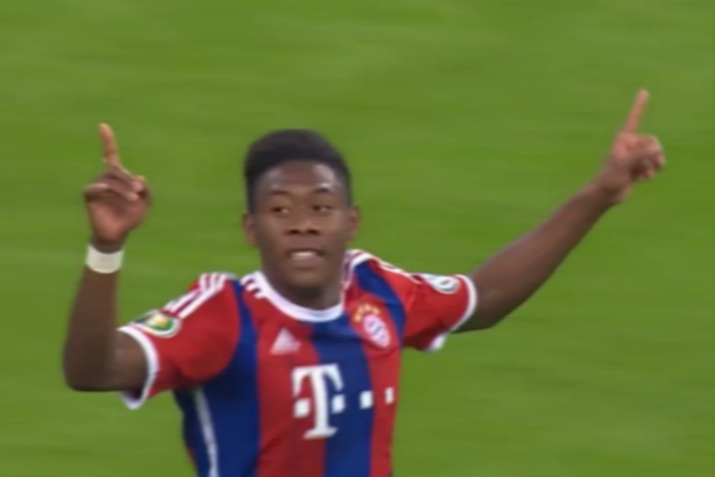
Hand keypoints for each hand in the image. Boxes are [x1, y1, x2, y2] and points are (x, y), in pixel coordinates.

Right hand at [84, 124, 150, 247]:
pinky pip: (95, 187)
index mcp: (118, 177)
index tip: (102, 125)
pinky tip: (106, 188)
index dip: (107, 140)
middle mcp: (105, 177)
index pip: (110, 154)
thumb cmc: (130, 218)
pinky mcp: (89, 195)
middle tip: (138, 191)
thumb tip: (140, 178)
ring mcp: (96, 186)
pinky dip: (102, 187)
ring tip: (133, 198)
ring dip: (123, 188)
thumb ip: (146, 192)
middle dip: (128, 179)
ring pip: (110, 180)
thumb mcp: (145, 204)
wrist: (118, 234)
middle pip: (116, 170)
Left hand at [591, 89, 665, 203]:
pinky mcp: (638, 166)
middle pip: (653, 142)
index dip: (639, 105)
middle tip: (643, 166)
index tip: (644, 91)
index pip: (633, 118)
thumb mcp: (625, 164)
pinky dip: (651, 173)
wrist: (606, 194)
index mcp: (624, 138)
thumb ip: (642, 155)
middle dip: (654, 155)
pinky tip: (642, 179)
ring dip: (654, 165)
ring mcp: (635, 156)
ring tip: (644, 175)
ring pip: (656, 154)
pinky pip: (654, 165)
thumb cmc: (610, 177)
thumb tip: (656, 148)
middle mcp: (630, 144)